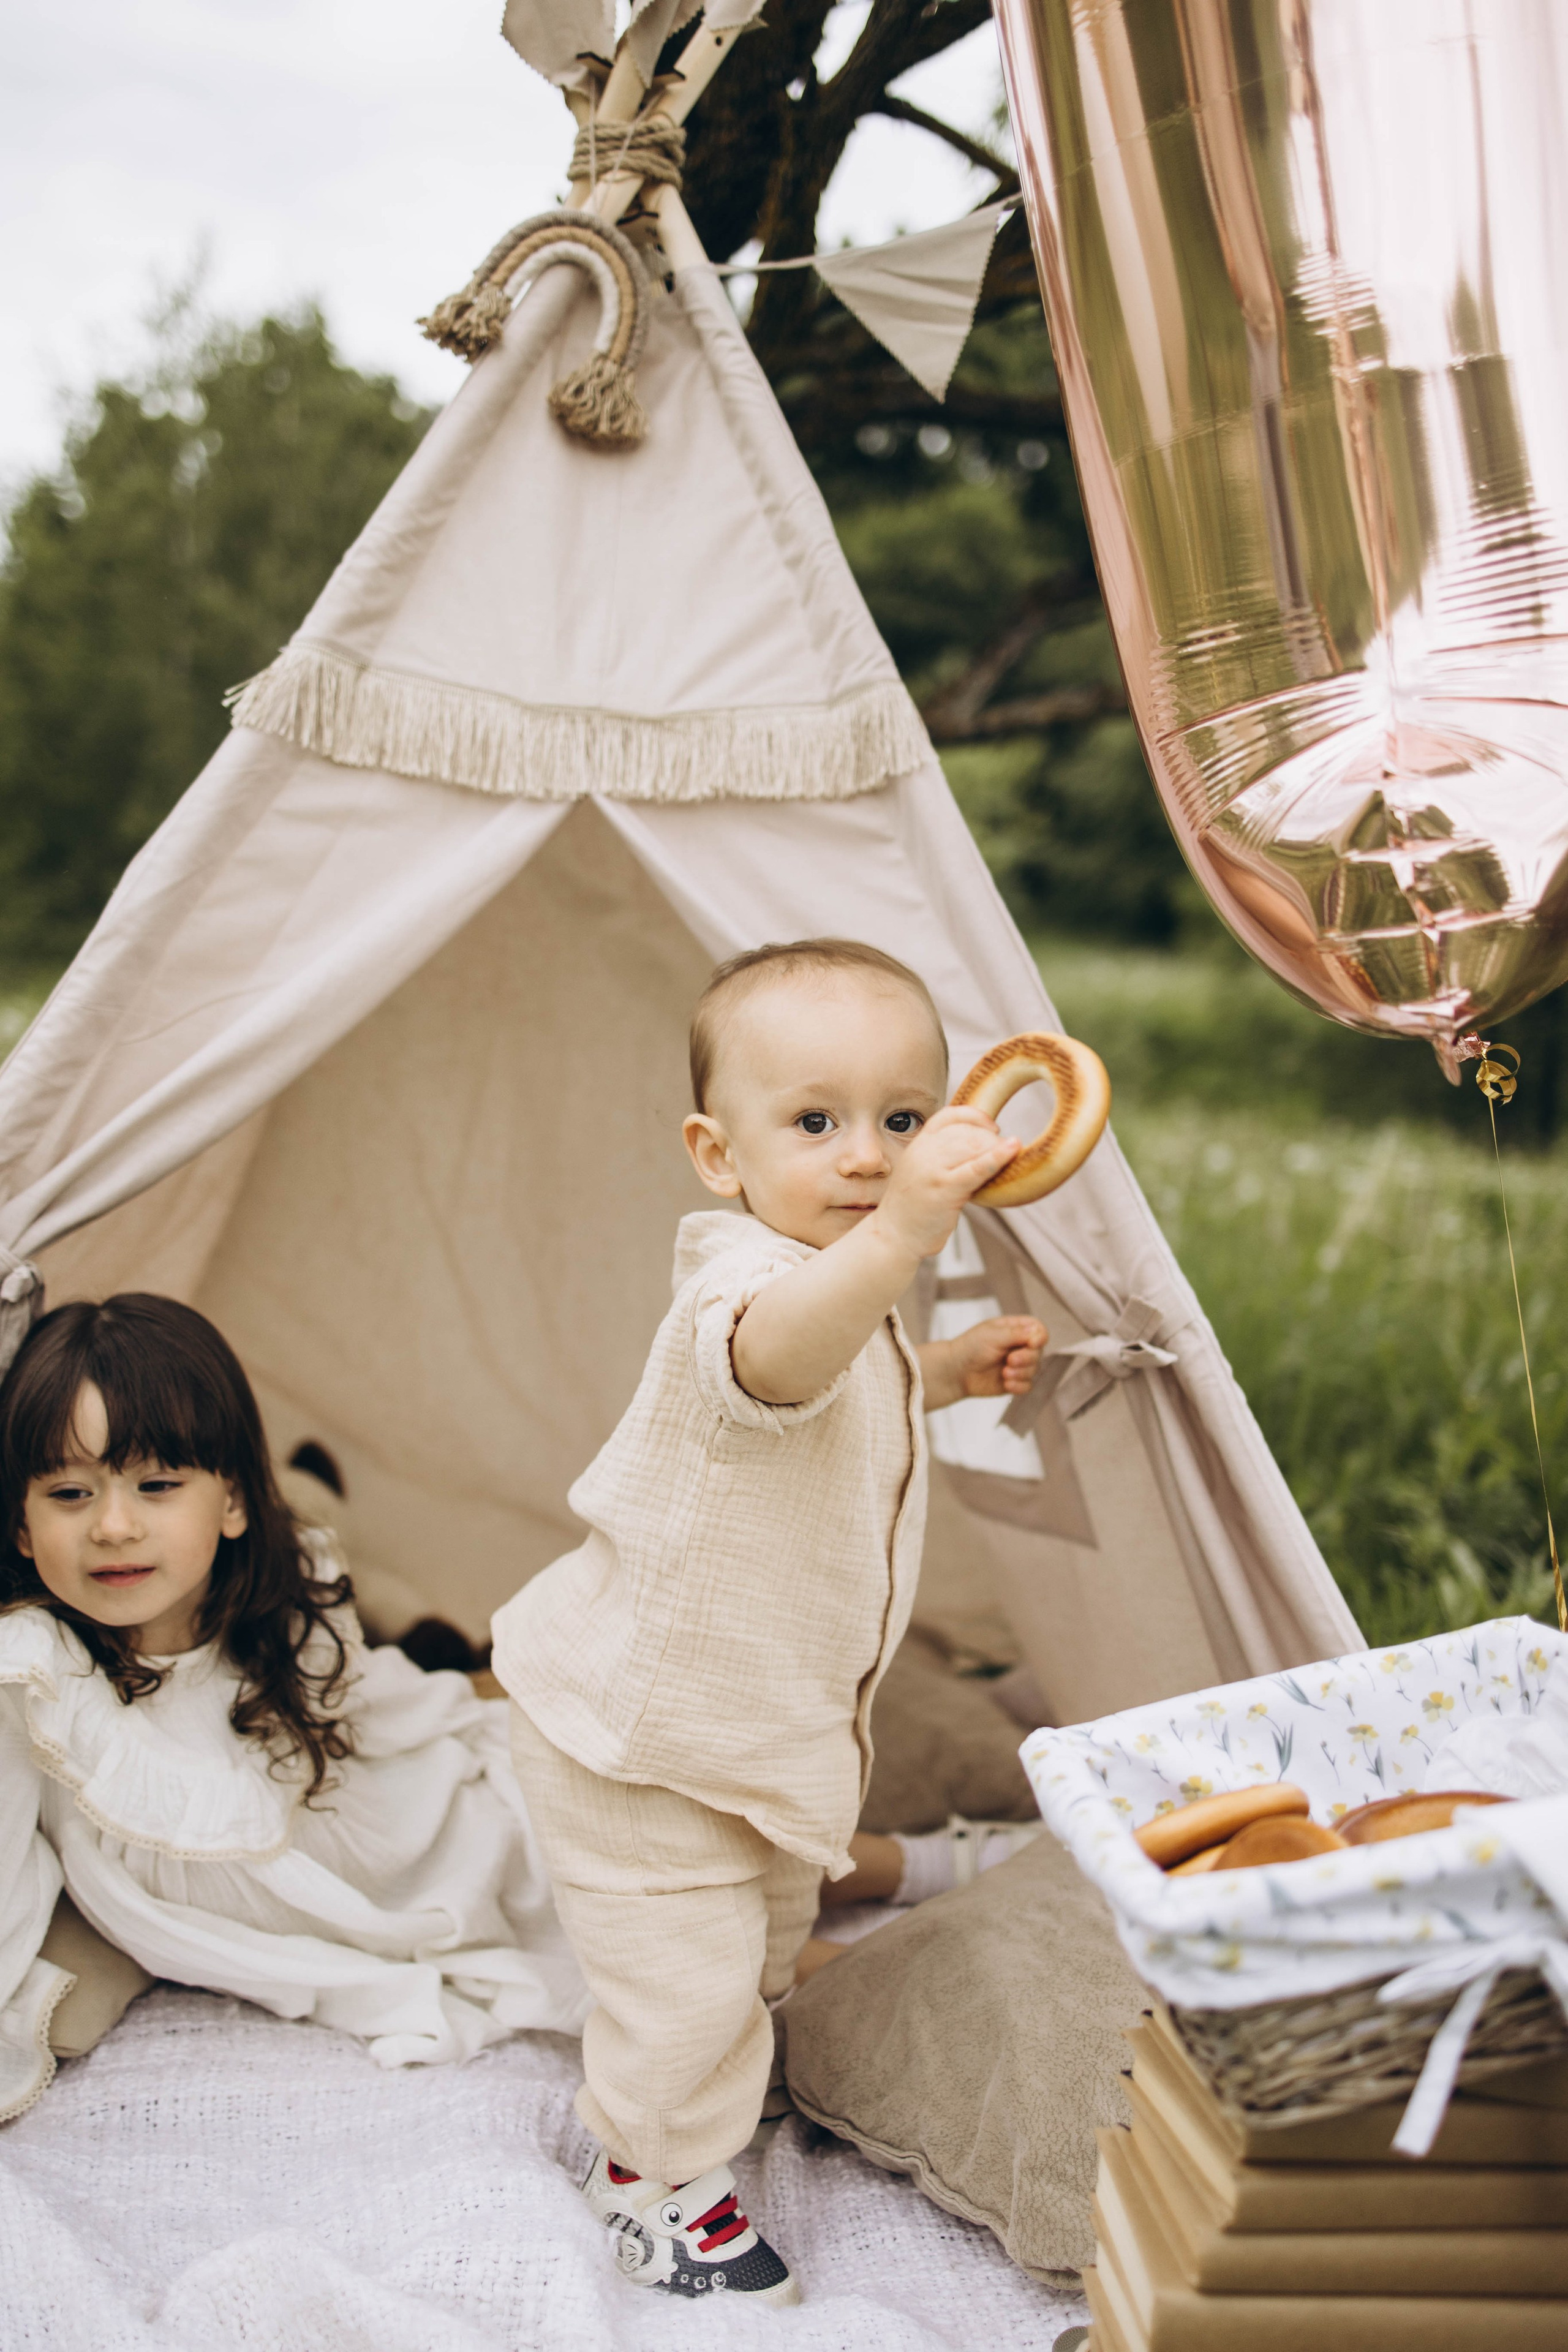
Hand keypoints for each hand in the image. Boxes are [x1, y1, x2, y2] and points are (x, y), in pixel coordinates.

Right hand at [872, 1105, 1019, 1263]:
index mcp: (919, 1144)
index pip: (949, 1116)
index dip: (975, 1117)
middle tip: (1003, 1155)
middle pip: (966, 1131)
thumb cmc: (914, 1207)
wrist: (894, 1235)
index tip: (992, 1128)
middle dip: (990, 1140)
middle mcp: (924, 1151)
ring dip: (996, 1149)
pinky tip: (1013, 1149)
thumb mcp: (923, 1171)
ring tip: (1009, 1160)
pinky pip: (976, 1168)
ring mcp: (932, 1169)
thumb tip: (982, 1146)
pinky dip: (997, 1158)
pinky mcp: (944, 1189)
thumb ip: (943, 1156)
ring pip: (973, 1145)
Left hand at [919, 1315, 1047, 1412]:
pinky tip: (1006, 1383)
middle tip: (1010, 1360)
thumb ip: (1017, 1333)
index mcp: (1015, 1329)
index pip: (1038, 1330)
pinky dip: (1019, 1386)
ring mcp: (1018, 1365)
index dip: (1040, 1337)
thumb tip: (1037, 1333)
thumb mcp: (993, 1335)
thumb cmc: (970, 1347)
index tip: (1032, 1343)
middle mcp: (1019, 1346)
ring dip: (1021, 1373)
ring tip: (1004, 1372)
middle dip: (1026, 1358)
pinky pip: (1027, 1386)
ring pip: (1034, 1370)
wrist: (956, 1371)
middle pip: (1038, 1352)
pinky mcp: (1014, 1381)